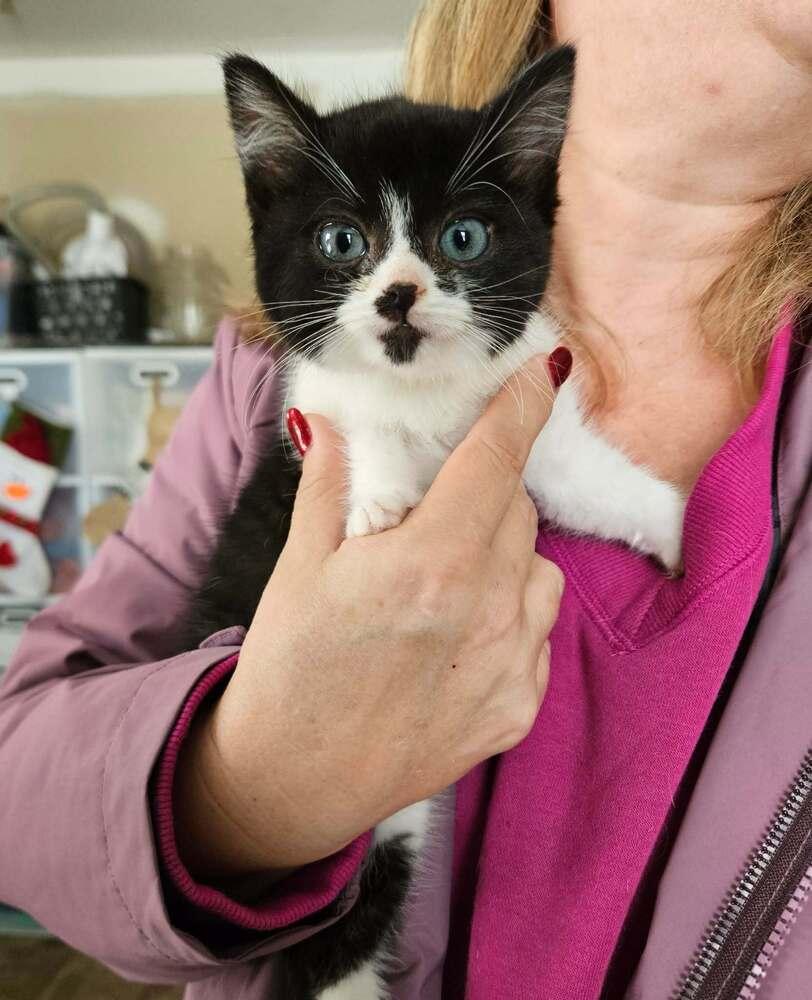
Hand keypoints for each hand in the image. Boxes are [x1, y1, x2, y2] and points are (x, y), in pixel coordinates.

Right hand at [175, 355, 563, 876]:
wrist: (297, 781)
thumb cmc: (290, 670)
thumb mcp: (301, 567)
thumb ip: (330, 484)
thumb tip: (326, 417)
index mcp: (429, 564)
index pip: (496, 461)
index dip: (522, 407)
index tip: (540, 374)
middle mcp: (486, 612)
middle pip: (517, 510)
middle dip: (488, 490)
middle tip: (439, 503)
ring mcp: (511, 666)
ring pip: (539, 569)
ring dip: (504, 554)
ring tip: (445, 579)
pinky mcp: (519, 710)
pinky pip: (537, 630)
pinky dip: (510, 614)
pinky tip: (456, 635)